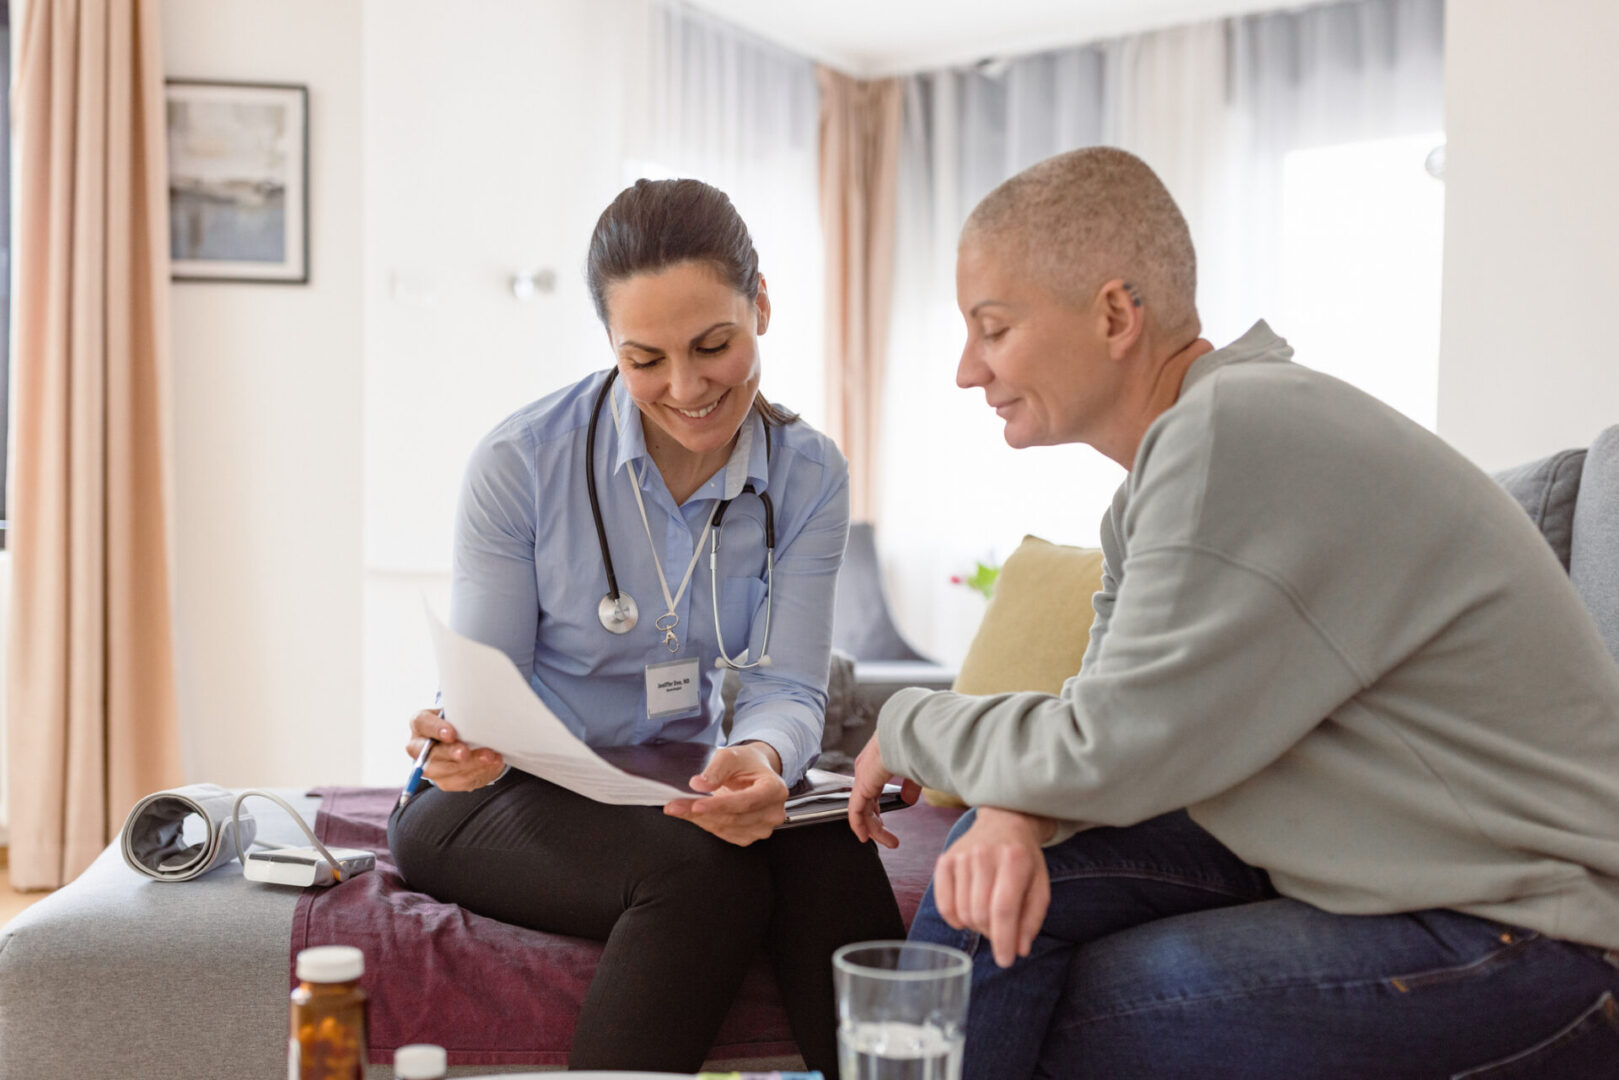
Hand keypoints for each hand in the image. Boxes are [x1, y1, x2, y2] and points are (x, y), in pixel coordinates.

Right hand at [405, 709, 504, 791]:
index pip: (422, 723)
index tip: (451, 734)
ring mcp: (430, 767)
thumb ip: (463, 715)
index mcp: (421, 723)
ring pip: (447, 770)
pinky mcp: (444, 781)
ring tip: (489, 757)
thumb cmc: (459, 722)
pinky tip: (491, 764)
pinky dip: (478, 772)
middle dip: (451, 753)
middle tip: (466, 752)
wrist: (463, 740)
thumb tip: (480, 716)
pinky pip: (460, 780)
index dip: (436, 729)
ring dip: (470, 764)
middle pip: (431, 753)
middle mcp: (419, 747)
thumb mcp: (458, 713)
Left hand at [663, 741, 788, 845]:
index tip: (696, 804)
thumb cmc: (747, 763)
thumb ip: (716, 769)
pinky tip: (694, 813)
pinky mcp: (749, 836)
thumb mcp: (732, 756)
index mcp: (775, 789)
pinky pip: (723, 834)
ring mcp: (763, 828)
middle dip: (701, 812)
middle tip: (675, 805)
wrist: (755, 773)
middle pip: (734, 817)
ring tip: (679, 807)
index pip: (746, 802)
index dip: (720, 805)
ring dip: (699, 819)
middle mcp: (773, 812)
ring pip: (726, 828)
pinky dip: (706, 824)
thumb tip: (699, 784)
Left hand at [846, 732, 920, 847]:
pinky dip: (859, 825)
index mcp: (878, 761)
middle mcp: (867, 769)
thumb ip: (910, 785)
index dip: (879, 807)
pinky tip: (864, 837)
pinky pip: (856, 811)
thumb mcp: (915, 769)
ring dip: (875, 828)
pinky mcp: (862, 785)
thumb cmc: (917, 742)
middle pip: (867, 801)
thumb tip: (909, 801)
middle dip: (877, 821)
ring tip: (891, 842)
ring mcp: (863, 777)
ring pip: (863, 809)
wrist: (910, 731)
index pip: (873, 789)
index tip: (888, 822)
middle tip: (891, 838)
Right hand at [934, 807, 1054, 967]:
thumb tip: (1019, 950)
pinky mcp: (945, 859)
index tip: (1005, 961)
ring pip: (963, 911)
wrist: (1003, 821)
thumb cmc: (1024, 858)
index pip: (1004, 909)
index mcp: (1015, 860)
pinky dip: (954, 919)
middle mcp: (985, 855)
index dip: (1003, 940)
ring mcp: (962, 856)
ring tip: (987, 916)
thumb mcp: (1040, 885)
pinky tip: (966, 915)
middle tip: (1000, 929)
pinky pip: (943, 904)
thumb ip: (1032, 918)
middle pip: (981, 913)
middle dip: (991, 933)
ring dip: (976, 925)